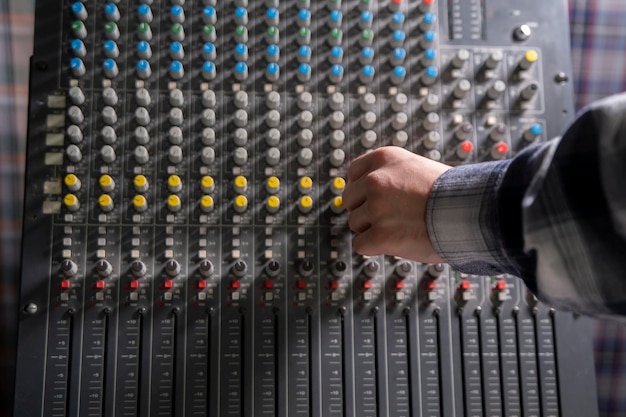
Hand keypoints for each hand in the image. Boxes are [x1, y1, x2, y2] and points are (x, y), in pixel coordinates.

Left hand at [342, 146, 450, 262]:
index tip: (371, 198)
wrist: (472, 212)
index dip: (361, 189)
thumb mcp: (418, 168)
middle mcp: (376, 180)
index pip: (353, 172)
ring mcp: (376, 207)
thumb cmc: (453, 194)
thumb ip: (392, 175)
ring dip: (372, 229)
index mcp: (385, 158)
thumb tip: (369, 192)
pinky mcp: (380, 235)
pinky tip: (395, 242)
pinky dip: (375, 248)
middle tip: (389, 217)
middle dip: (365, 210)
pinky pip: (360, 245)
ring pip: (355, 223)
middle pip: (350, 200)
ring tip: (400, 228)